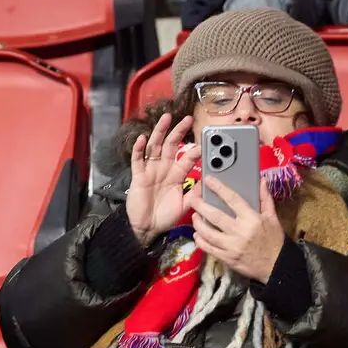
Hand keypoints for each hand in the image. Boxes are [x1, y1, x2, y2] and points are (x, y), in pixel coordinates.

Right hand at [126, 114, 201, 247]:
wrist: (147, 228)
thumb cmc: (165, 217)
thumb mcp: (185, 206)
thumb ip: (196, 194)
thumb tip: (210, 183)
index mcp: (176, 175)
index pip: (187, 157)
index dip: (195, 149)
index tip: (204, 141)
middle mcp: (164, 168)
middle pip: (171, 145)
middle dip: (179, 131)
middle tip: (187, 119)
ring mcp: (150, 170)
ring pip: (155, 146)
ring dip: (160, 132)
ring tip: (165, 118)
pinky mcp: (138, 175)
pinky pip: (137, 159)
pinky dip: (138, 148)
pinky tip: (142, 138)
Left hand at [186, 175, 285, 282]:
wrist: (275, 266)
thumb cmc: (273, 240)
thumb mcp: (272, 218)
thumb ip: (264, 198)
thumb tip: (261, 180)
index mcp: (252, 219)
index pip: (233, 199)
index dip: (219, 188)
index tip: (208, 180)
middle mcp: (239, 232)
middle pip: (215, 216)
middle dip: (200, 206)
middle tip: (192, 198)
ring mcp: (231, 247)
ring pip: (208, 233)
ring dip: (198, 223)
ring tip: (194, 215)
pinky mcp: (226, 258)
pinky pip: (208, 248)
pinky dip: (200, 240)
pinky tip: (197, 234)